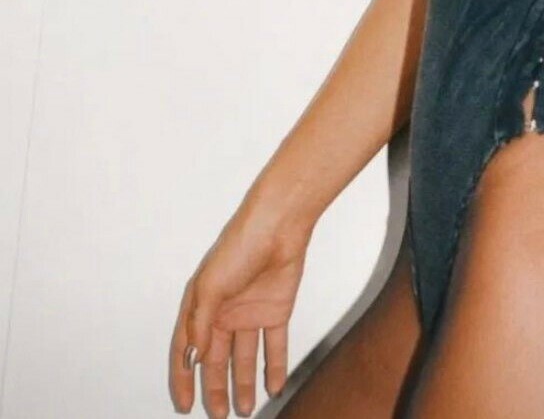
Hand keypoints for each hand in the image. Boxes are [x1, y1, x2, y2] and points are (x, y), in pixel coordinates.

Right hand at [168, 198, 312, 416]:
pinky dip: (274, 367)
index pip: (186, 350)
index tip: (183, 406)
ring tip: (245, 410)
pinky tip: (273, 387)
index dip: (183, 378)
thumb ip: (201, 325)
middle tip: (218, 416)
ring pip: (245, 357)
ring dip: (244, 384)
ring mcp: (250, 312)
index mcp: (201, 305)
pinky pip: (274, 346)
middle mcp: (224, 312)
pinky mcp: (276, 310)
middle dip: (216, 388)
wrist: (280, 224)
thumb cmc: (239, 246)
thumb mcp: (211, 287)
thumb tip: (192, 360)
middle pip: (217, 359)